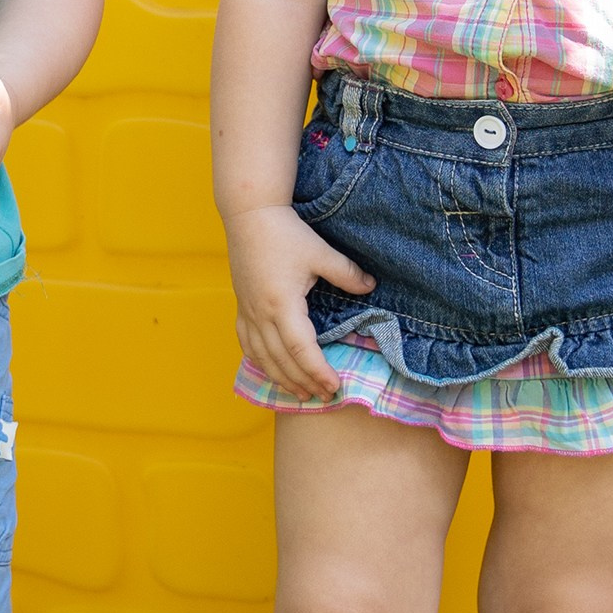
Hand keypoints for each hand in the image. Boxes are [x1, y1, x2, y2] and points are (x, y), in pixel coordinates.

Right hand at [226, 201, 373, 402]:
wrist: (249, 215)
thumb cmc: (285, 232)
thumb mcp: (321, 252)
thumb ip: (347, 273)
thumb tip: (370, 287)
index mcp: (282, 303)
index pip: (302, 349)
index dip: (318, 371)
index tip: (334, 385)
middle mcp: (261, 314)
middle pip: (282, 360)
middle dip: (304, 382)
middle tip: (325, 397)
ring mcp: (247, 312)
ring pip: (263, 357)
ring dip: (282, 378)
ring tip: (301, 394)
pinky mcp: (241, 308)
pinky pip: (248, 345)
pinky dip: (261, 363)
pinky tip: (273, 370)